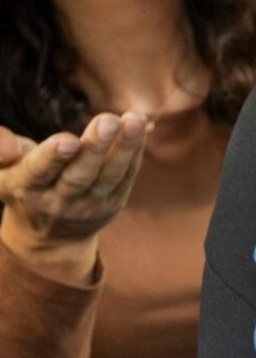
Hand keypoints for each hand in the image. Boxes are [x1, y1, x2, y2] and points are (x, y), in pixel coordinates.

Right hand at [0, 113, 148, 281]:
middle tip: (108, 121)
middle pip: (79, 175)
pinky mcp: (112, 205)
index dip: (53, 156)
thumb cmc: (24, 187)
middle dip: (95, 148)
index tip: (68, 140)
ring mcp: (88, 207)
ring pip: (109, 176)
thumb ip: (3, 150)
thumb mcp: (4, 172)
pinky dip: (134, 153)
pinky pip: (125, 177)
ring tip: (134, 119)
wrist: (49, 238)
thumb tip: (3, 136)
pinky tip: (140, 127)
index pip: (39, 172)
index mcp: (25, 189)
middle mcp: (57, 203)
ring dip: (124, 147)